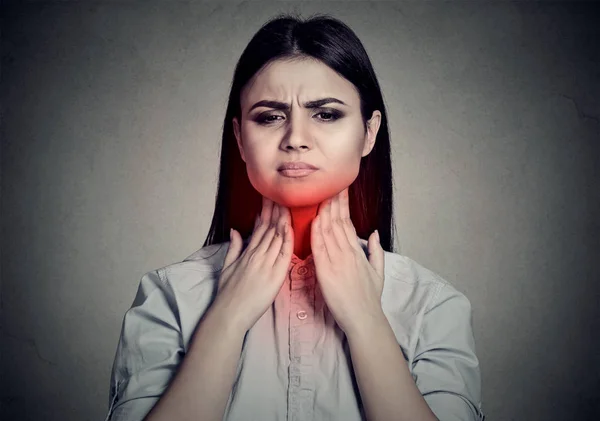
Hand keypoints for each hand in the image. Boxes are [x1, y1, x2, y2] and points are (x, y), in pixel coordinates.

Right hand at [212, 197, 293, 333]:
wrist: (228, 315)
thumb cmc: (226, 294)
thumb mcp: (227, 267)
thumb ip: (233, 248)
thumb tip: (235, 231)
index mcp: (247, 253)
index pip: (259, 227)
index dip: (266, 212)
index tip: (271, 198)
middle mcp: (256, 255)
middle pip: (269, 227)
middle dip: (276, 209)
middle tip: (282, 192)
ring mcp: (265, 264)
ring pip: (277, 236)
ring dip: (283, 218)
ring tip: (289, 201)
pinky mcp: (274, 276)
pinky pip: (283, 254)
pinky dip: (287, 239)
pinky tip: (291, 226)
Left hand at [311, 187, 385, 336]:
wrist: (364, 318)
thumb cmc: (369, 298)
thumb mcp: (379, 272)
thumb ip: (376, 251)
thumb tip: (375, 233)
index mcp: (358, 252)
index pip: (348, 223)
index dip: (343, 206)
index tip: (340, 190)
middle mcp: (347, 252)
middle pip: (339, 221)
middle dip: (334, 201)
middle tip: (330, 183)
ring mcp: (337, 260)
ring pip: (329, 230)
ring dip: (323, 211)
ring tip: (320, 193)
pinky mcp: (326, 271)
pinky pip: (319, 247)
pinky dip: (316, 231)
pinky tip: (313, 219)